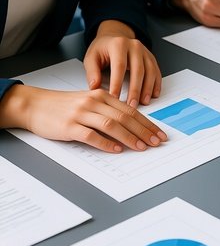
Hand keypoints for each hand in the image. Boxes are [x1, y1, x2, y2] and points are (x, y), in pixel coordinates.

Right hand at [0, 83, 167, 153]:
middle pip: (125, 117)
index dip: (147, 123)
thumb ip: (108, 110)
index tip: (158, 133)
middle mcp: (94, 102)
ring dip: (129, 138)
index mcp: (102, 96)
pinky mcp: (69, 126)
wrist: (35, 105)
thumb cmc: (64, 106)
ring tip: (141, 147)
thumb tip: (131, 126)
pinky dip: (105, 143)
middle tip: (156, 142)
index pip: (131, 111)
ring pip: (111, 125)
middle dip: (143, 131)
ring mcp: (82, 114)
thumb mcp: (89, 102)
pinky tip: (116, 149)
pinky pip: (91, 135)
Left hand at [84, 20, 161, 107]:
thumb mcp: (91, 57)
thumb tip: (94, 87)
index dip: (117, 83)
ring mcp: (145, 51)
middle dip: (135, 89)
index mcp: (119, 44)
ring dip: (148, 88)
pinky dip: (156, 83)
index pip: (119, 66)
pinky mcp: (151, 57)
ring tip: (144, 102)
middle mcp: (134, 46)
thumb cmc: (103, 48)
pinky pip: (156, 71)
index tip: (114, 98)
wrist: (115, 36)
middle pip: (138, 70)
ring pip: (150, 71)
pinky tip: (154, 94)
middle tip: (131, 105)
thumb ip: (92, 72)